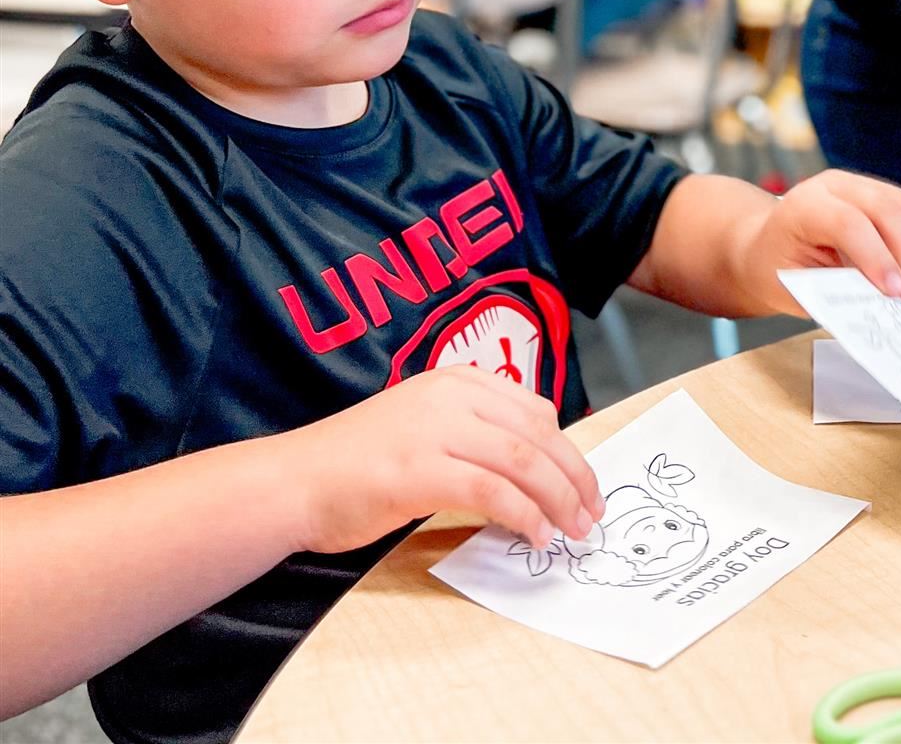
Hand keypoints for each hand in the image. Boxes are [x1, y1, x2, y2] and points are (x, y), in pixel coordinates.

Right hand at [274, 366, 603, 555]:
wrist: (293, 480)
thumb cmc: (358, 463)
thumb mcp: (425, 426)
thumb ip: (473, 433)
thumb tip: (532, 469)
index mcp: (457, 381)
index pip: (536, 410)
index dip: (568, 450)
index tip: (584, 485)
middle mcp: (451, 395)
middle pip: (538, 434)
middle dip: (574, 476)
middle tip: (592, 513)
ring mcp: (434, 429)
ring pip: (523, 459)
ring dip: (558, 498)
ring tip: (572, 530)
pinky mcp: (418, 470)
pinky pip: (491, 489)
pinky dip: (522, 514)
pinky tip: (534, 535)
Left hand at [747, 170, 900, 309]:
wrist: (768, 245)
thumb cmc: (776, 269)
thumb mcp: (793, 287)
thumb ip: (833, 293)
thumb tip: (879, 306)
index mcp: (803, 205)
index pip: (848, 223)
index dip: (876, 257)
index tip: (895, 293)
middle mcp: (834, 185)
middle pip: (885, 209)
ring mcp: (860, 184)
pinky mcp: (880, 193)